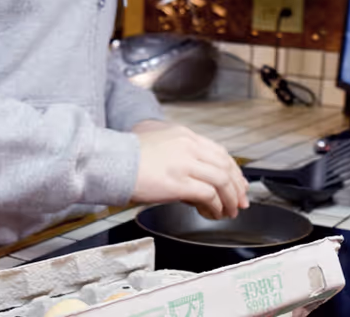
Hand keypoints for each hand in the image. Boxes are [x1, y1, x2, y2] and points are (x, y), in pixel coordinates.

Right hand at [129, 125, 249, 218]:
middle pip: (225, 165)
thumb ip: (178, 157)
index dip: (233, 170)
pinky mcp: (179, 182)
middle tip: (241, 202)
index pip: (218, 152)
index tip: (237, 184)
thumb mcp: (156, 146)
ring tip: (229, 212)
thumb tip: (194, 183)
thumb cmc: (125, 159)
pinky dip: (216, 207)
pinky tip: (213, 214)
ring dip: (229, 200)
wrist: (108, 161)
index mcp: (183, 135)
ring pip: (222, 181)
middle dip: (237, 187)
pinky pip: (208, 195)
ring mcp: (184, 163)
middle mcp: (187, 146)